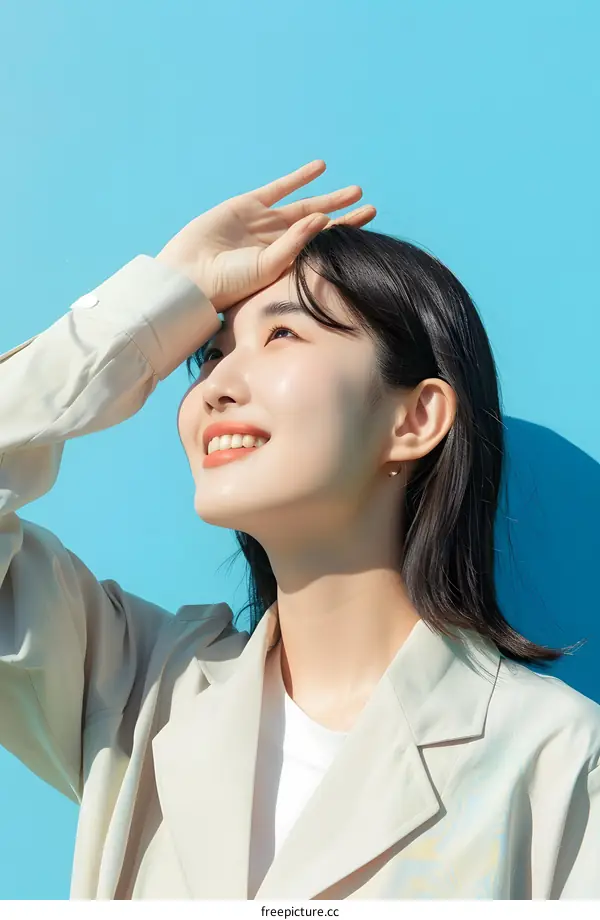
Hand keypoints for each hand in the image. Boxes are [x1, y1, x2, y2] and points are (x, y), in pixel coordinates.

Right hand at [155, 160, 375, 310]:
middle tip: (370, 206)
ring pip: (304, 206)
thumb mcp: (269, 266)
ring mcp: (264, 222)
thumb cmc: (230, 283)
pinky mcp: (248, 205)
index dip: (347, 233)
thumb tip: (324, 218)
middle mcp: (279, 243)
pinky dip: (299, 178)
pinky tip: (320, 168)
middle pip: (319, 225)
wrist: (192, 274)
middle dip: (344, 215)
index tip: (370, 221)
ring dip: (328, 198)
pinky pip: (279, 188)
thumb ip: (296, 243)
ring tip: (354, 191)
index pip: (324, 246)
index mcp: (287, 264)